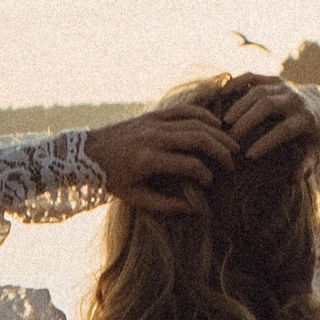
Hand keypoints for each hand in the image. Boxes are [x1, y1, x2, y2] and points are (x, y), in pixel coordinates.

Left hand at [83, 107, 237, 218]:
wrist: (87, 152)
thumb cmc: (111, 178)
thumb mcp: (135, 197)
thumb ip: (165, 204)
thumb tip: (193, 209)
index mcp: (148, 160)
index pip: (190, 164)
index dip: (206, 174)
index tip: (210, 183)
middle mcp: (153, 137)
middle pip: (198, 138)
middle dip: (220, 150)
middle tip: (233, 162)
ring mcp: (154, 122)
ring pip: (195, 121)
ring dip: (217, 133)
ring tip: (232, 145)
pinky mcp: (153, 114)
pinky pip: (184, 110)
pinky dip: (203, 115)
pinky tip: (216, 125)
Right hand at [216, 72, 319, 162]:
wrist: (318, 106)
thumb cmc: (312, 135)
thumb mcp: (314, 151)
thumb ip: (306, 164)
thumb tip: (295, 178)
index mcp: (306, 119)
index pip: (284, 130)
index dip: (267, 142)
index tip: (249, 155)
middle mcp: (294, 99)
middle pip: (268, 105)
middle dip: (248, 120)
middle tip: (230, 136)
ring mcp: (283, 86)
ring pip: (258, 91)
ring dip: (239, 105)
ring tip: (224, 122)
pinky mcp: (272, 79)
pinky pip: (252, 77)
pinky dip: (237, 83)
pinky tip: (222, 94)